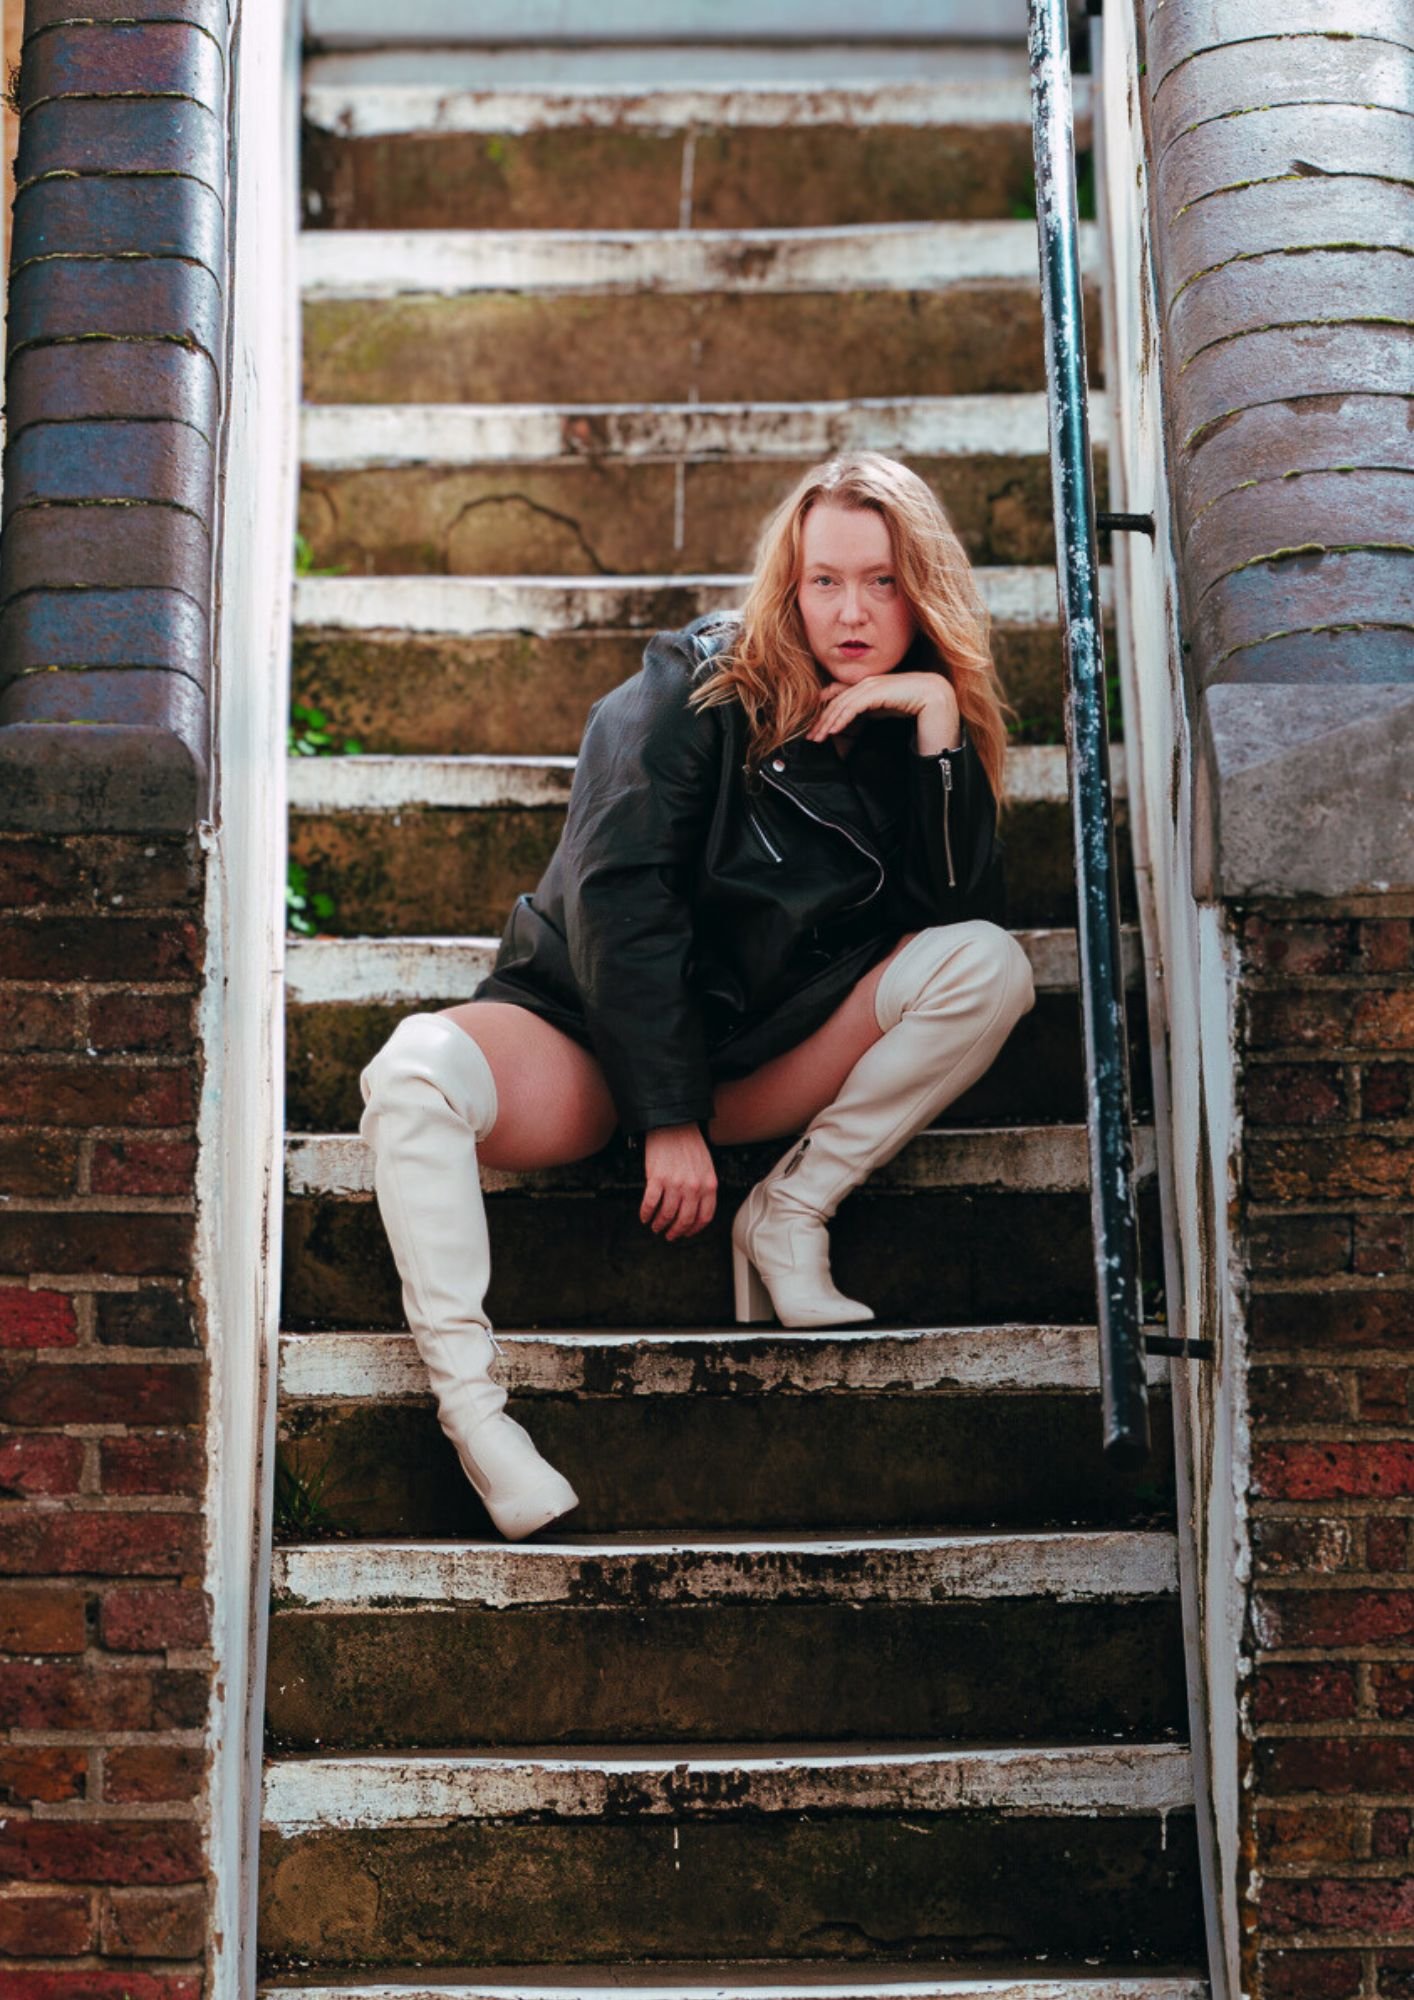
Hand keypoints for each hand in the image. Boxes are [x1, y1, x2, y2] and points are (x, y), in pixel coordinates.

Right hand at [640, 1123, 716, 1239]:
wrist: (673, 1124)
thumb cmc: (689, 1143)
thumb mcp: (706, 1166)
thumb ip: (704, 1187)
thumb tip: (696, 1207)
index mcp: (709, 1185)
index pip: (704, 1216)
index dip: (694, 1229)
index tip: (687, 1233)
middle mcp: (694, 1187)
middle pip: (685, 1220)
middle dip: (676, 1231)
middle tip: (669, 1235)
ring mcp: (675, 1184)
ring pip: (667, 1215)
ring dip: (660, 1224)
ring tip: (656, 1226)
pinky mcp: (657, 1178)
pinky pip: (650, 1203)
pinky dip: (646, 1213)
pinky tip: (644, 1216)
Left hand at [805, 670, 960, 747]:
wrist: (939, 701)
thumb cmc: (916, 708)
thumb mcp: (884, 711)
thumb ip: (867, 711)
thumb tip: (848, 720)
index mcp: (869, 685)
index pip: (838, 696)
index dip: (824, 712)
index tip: (815, 731)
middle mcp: (868, 681)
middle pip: (836, 700)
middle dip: (821, 720)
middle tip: (810, 738)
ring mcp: (873, 683)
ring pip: (842, 703)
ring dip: (827, 722)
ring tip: (817, 738)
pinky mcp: (879, 689)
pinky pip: (854, 705)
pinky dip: (841, 718)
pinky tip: (832, 730)